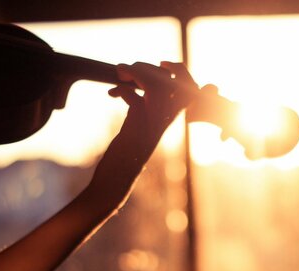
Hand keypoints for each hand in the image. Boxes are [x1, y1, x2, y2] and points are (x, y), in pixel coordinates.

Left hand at [87, 62, 197, 209]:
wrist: (117, 177)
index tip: (159, 65)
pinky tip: (111, 95)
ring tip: (120, 74)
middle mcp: (165, 119)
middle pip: (170, 81)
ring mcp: (153, 122)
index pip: (187, 86)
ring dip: (136, 72)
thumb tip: (136, 87)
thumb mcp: (138, 124)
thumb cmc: (126, 153)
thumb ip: (142, 106)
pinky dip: (121, 89)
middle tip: (128, 71)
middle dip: (147, 67)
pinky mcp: (137, 125)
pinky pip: (134, 96)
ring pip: (157, 85)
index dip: (177, 70)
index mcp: (169, 118)